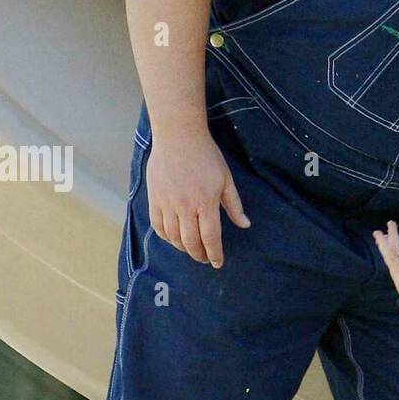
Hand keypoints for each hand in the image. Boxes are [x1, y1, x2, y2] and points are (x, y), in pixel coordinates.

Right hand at [145, 128, 249, 268]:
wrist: (178, 136)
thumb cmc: (206, 156)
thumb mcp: (225, 179)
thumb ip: (234, 205)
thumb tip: (245, 225)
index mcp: (206, 202)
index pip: (210, 237)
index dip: (215, 253)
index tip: (218, 263)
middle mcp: (185, 206)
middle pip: (191, 242)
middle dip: (200, 255)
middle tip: (206, 259)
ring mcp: (167, 203)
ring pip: (173, 237)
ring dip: (184, 248)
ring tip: (192, 250)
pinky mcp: (154, 198)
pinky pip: (158, 226)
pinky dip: (166, 237)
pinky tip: (174, 239)